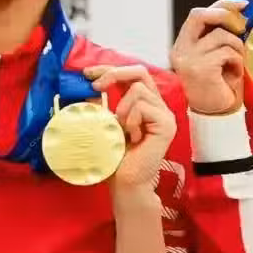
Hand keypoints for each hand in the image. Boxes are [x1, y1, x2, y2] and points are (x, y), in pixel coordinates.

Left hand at [85, 65, 176, 191]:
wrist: (125, 183)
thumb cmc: (114, 158)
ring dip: (121, 108)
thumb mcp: (103, 124)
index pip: (132, 74)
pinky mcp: (167, 124)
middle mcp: (158, 106)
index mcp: (144, 104)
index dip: (110, 68)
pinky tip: (132, 137)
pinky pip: (143, 106)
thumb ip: (100, 105)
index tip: (88, 73)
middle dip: (114, 74)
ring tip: (121, 129)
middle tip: (95, 86)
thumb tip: (86, 87)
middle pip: (140, 72)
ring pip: (138, 89)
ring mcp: (165, 115)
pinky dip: (130, 119)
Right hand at [170, 0, 247, 114]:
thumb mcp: (220, 55)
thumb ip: (223, 36)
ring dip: (238, 48)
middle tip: (242, 27)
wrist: (217, 116)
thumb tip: (243, 14)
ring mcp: (189, 59)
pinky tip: (235, 74)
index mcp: (184, 45)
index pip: (199, 14)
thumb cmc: (221, 86)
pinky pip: (227, 52)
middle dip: (226, 15)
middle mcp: (181, 50)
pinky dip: (238, 62)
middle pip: (201, 15)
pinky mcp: (201, 69)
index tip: (242, 5)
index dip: (222, 5)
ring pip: (222, 36)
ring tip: (237, 64)